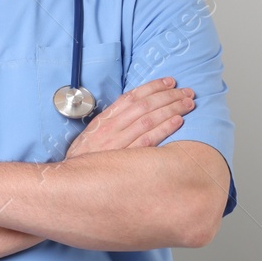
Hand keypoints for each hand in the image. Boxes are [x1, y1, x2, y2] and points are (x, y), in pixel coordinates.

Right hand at [65, 77, 194, 159]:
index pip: (132, 96)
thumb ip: (113, 121)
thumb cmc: (86, 157)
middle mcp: (111, 127)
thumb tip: (135, 109)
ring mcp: (118, 142)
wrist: (73, 179)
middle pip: (144, 105)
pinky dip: (164, 128)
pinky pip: (148, 140)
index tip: (170, 81)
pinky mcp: (125, 158)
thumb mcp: (94, 133)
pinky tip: (178, 121)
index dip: (153, 87)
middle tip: (187, 92)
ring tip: (188, 103)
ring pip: (149, 119)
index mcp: (105, 119)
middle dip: (168, 95)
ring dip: (171, 108)